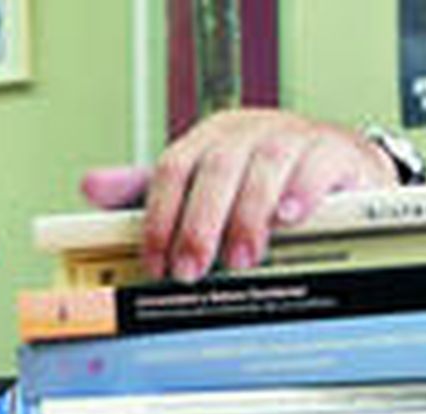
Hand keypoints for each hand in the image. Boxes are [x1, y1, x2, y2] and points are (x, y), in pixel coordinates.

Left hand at [80, 109, 398, 281]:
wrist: (336, 164)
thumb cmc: (260, 178)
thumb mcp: (201, 183)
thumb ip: (149, 190)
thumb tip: (90, 186)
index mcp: (209, 139)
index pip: (172, 169)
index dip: (160, 218)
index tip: (155, 262)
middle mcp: (247, 133)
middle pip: (215, 169)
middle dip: (199, 225)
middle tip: (192, 269)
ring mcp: (292, 137)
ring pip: (264, 166)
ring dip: (247, 216)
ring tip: (241, 259)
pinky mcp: (333, 151)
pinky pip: (316, 165)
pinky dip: (300, 192)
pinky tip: (288, 218)